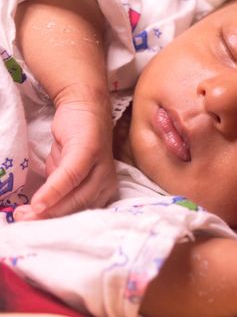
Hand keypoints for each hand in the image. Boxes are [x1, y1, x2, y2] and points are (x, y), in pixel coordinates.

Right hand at [15, 99, 116, 219]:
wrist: (83, 108)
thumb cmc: (74, 145)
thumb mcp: (65, 174)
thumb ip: (60, 193)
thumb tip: (40, 216)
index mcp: (103, 192)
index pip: (82, 215)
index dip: (58, 226)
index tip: (35, 234)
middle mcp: (107, 182)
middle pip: (79, 209)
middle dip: (50, 220)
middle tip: (23, 224)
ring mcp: (101, 167)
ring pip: (76, 196)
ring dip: (48, 208)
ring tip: (24, 215)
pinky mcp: (90, 152)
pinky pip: (71, 177)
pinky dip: (54, 191)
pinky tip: (39, 202)